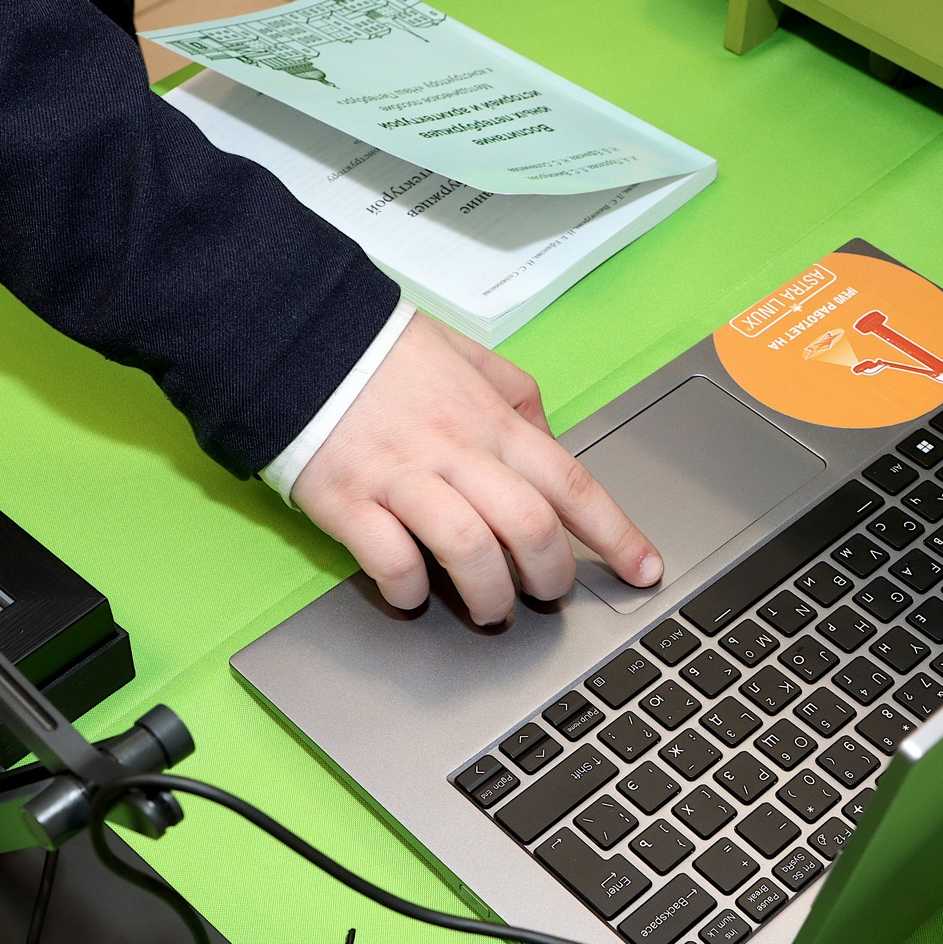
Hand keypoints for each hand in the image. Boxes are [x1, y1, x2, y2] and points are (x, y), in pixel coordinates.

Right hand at [291, 312, 661, 624]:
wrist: (297, 335)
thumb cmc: (384, 353)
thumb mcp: (471, 357)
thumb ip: (518, 399)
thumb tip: (552, 445)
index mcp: (494, 421)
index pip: (573, 485)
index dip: (617, 535)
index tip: (644, 569)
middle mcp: (457, 451)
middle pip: (531, 529)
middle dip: (550, 577)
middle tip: (544, 593)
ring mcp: (403, 478)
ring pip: (470, 552)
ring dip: (488, 596)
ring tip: (486, 608)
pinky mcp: (350, 501)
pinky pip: (392, 562)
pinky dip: (410, 590)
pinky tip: (414, 591)